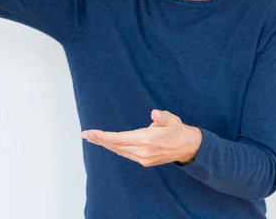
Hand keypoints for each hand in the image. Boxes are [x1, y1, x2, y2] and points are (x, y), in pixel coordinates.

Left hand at [81, 109, 202, 166]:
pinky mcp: (146, 161)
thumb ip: (162, 117)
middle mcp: (143, 151)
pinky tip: (111, 144)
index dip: (103, 136)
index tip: (90, 133)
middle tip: (86, 135)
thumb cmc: (178, 130)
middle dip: (100, 140)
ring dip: (107, 145)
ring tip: (94, 138)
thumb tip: (154, 113)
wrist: (189, 147)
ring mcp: (144, 158)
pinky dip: (117, 148)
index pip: (119, 139)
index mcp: (147, 140)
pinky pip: (126, 154)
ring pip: (120, 151)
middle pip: (116, 146)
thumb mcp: (172, 119)